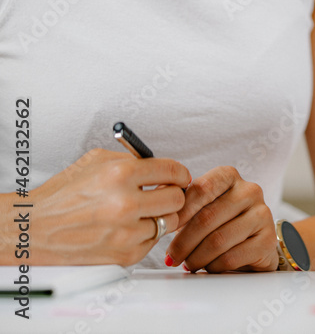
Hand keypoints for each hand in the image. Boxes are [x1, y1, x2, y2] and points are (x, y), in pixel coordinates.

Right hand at [30, 148, 189, 265]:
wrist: (34, 229)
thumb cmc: (62, 196)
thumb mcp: (95, 162)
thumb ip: (132, 160)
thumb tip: (161, 167)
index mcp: (120, 174)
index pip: (171, 170)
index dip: (180, 174)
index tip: (180, 177)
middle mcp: (125, 203)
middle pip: (177, 199)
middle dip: (173, 194)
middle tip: (164, 194)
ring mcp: (126, 232)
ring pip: (168, 222)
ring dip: (159, 216)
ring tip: (143, 212)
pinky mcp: (124, 254)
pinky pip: (153, 242)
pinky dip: (145, 235)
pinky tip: (128, 228)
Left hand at [166, 166, 277, 272]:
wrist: (253, 242)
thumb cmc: (221, 222)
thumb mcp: (201, 206)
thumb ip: (182, 203)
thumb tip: (158, 204)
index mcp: (230, 176)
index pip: (201, 188)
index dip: (180, 211)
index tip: (167, 227)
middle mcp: (250, 191)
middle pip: (207, 217)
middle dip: (183, 242)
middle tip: (172, 257)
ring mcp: (263, 214)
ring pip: (218, 240)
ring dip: (196, 258)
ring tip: (189, 263)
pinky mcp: (268, 241)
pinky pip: (231, 257)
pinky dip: (214, 266)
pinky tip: (209, 266)